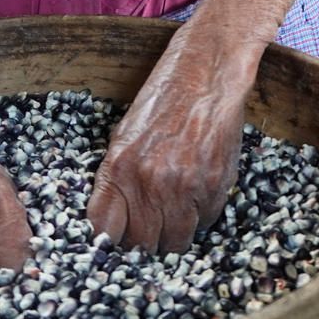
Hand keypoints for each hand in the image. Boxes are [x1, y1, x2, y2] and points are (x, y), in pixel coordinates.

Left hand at [87, 22, 257, 251]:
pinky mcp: (214, 186)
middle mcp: (148, 182)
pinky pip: (205, 223)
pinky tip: (198, 193)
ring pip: (175, 243)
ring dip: (174, 235)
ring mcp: (183, 187)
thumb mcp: (125, 135)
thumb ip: (117, 179)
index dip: (110, 243)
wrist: (207, 73)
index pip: (103, 231)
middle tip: (150, 231)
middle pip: (141, 245)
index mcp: (119, 168)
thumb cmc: (164, 100)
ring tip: (175, 215)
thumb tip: (115, 221)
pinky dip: (201, 216)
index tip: (117, 241)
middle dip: (145, 243)